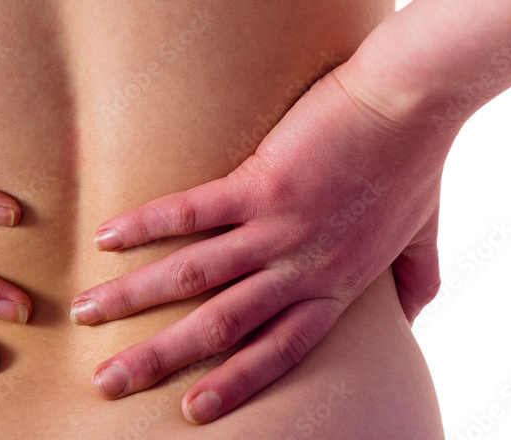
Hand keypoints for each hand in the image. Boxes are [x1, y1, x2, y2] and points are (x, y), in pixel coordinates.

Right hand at [71, 63, 451, 423]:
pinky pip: (192, 211)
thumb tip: (415, 317)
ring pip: (193, 276)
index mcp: (337, 285)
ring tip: (87, 312)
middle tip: (107, 382)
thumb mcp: (423, 237)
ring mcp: (280, 228)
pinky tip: (107, 234)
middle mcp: (302, 269)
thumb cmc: (418, 161)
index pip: (279, 349)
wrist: (412, 102)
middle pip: (221, 327)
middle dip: (159, 357)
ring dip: (134, 298)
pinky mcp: (263, 182)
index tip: (190, 409)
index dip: (233, 381)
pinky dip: (147, 225)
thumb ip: (416, 281)